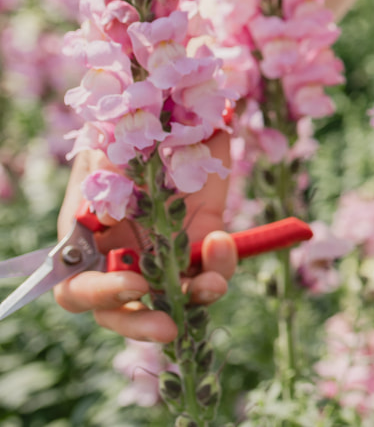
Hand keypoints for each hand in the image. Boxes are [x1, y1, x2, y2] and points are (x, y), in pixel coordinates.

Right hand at [53, 133, 237, 342]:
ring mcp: (163, 259)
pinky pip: (210, 272)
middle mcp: (121, 259)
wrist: (176, 123)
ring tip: (212, 285)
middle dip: (140, 324)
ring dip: (192, 299)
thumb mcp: (109, 146)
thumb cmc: (129, 137)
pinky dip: (219, 265)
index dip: (101, 294)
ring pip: (172, 301)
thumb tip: (108, 203)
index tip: (135, 285)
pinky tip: (222, 242)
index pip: (77, 288)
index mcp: (87, 242)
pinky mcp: (200, 249)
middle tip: (168, 325)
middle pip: (119, 312)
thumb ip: (105, 171)